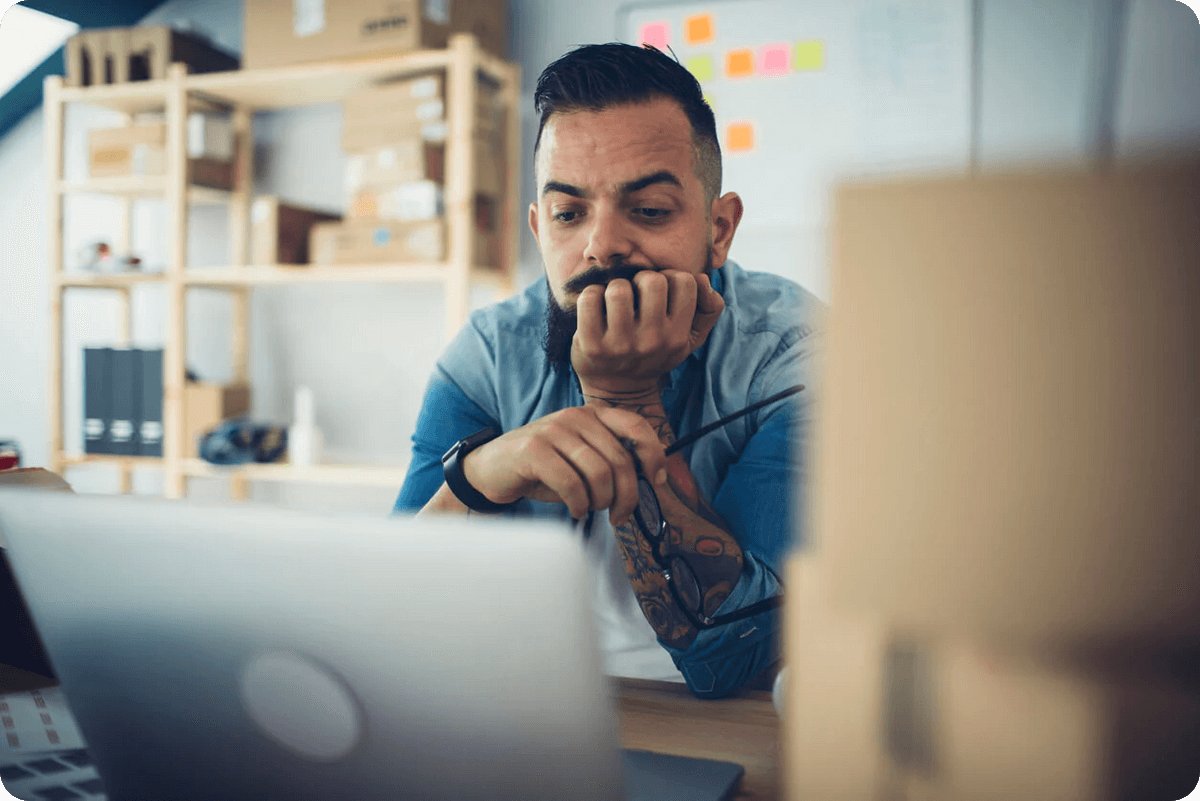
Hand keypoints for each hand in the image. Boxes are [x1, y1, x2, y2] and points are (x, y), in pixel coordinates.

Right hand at [460, 405, 665, 526]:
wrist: (492, 468)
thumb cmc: (543, 468)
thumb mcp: (581, 459)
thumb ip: (611, 461)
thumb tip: (649, 478)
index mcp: (592, 414)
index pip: (636, 426)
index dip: (654, 454)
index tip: (658, 480)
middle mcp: (575, 416)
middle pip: (620, 460)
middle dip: (626, 495)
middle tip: (620, 516)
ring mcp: (553, 430)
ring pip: (599, 473)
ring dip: (601, 501)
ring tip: (591, 509)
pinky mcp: (533, 449)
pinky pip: (571, 483)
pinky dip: (579, 504)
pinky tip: (575, 509)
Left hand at [571, 270, 724, 395]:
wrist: (618, 390)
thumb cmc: (654, 353)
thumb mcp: (689, 338)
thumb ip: (709, 309)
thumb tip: (703, 279)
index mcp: (677, 337)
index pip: (685, 281)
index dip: (670, 278)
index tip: (658, 292)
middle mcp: (652, 342)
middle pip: (652, 280)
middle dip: (640, 280)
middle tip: (634, 294)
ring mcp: (621, 345)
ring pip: (618, 288)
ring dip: (613, 287)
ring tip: (613, 301)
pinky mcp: (592, 345)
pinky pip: (589, 298)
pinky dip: (590, 295)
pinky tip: (595, 307)